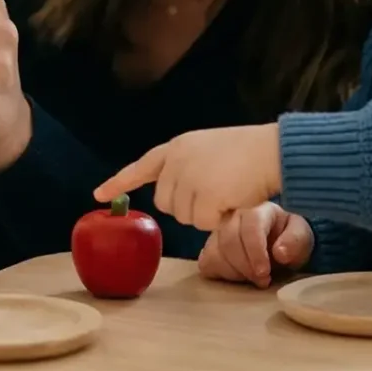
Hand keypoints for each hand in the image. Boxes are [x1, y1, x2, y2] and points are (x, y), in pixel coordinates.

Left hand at [93, 123, 281, 232]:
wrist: (273, 150)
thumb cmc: (249, 153)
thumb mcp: (209, 151)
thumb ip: (186, 169)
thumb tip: (172, 200)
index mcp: (178, 147)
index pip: (142, 166)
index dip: (120, 182)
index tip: (99, 194)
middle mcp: (177, 162)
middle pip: (166, 203)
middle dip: (188, 206)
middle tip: (216, 192)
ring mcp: (188, 179)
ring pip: (184, 217)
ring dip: (206, 213)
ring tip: (228, 190)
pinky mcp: (203, 196)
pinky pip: (203, 223)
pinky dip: (219, 219)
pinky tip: (233, 200)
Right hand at [198, 203, 313, 286]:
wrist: (279, 247)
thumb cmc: (290, 240)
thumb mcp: (302, 239)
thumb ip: (295, 241)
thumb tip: (279, 252)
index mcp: (259, 209)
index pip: (250, 226)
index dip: (255, 251)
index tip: (264, 273)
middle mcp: (233, 216)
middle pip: (229, 240)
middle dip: (245, 266)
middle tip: (262, 281)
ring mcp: (218, 232)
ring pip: (215, 252)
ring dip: (235, 272)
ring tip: (252, 278)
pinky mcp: (209, 248)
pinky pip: (206, 262)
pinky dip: (221, 274)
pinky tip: (237, 276)